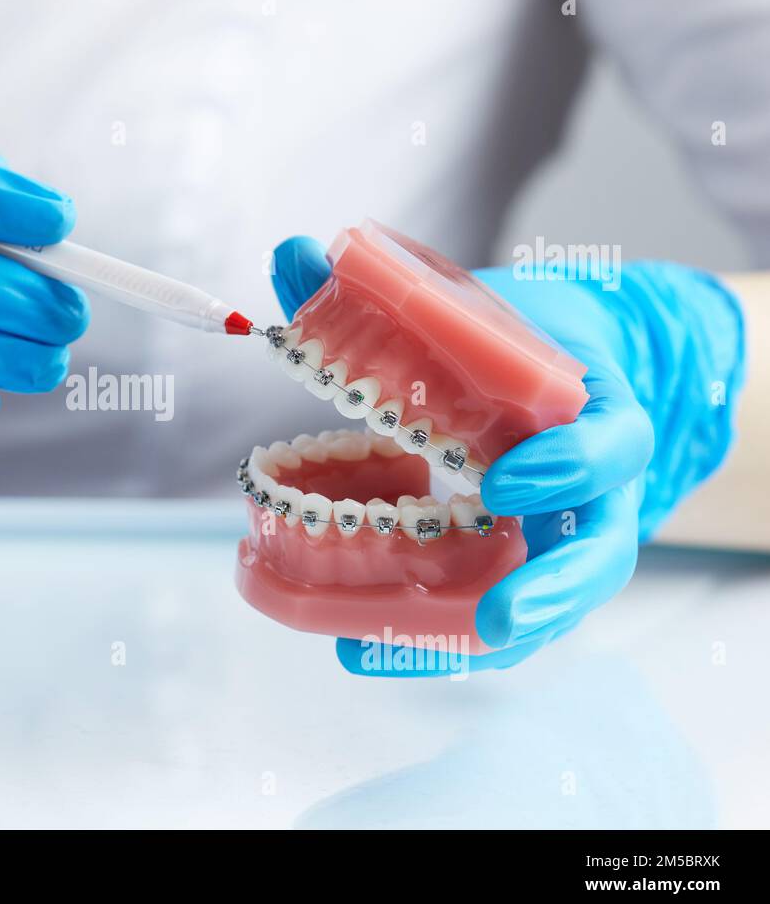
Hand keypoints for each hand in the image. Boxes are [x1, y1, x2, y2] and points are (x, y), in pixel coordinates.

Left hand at [271, 235, 743, 674]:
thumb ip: (379, 288)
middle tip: (501, 618)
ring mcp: (559, 536)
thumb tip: (291, 254)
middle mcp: (592, 488)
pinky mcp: (522, 566)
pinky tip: (357, 646)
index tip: (506, 479)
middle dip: (552, 592)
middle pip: (598, 556)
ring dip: (467, 637)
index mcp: (594, 410)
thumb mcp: (470, 304)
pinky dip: (431, 639)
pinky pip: (491, 614)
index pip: (612, 446)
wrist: (563, 365)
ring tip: (378, 648)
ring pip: (542, 605)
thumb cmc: (515, 336)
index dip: (571, 465)